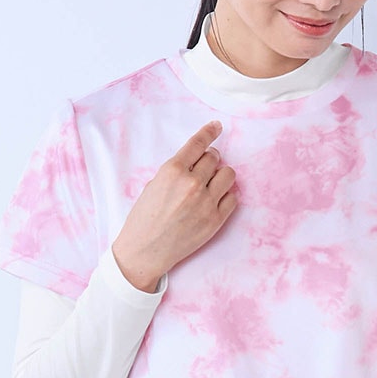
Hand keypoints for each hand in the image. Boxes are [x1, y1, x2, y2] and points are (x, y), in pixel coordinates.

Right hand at [111, 120, 237, 290]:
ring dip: (221, 175)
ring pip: (229, 175)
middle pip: (215, 158)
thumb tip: (198, 162)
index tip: (217, 126)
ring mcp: (206, 202)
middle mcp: (192, 183)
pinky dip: (226, 196)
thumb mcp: (153, 184)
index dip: (210, 131)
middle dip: (210, 160)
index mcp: (173, 171)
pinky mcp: (215, 220)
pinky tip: (214, 200)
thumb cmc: (144, 217)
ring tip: (210, 183)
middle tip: (203, 168)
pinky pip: (233, 198)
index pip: (198, 143)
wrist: (144, 251)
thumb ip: (177, 171)